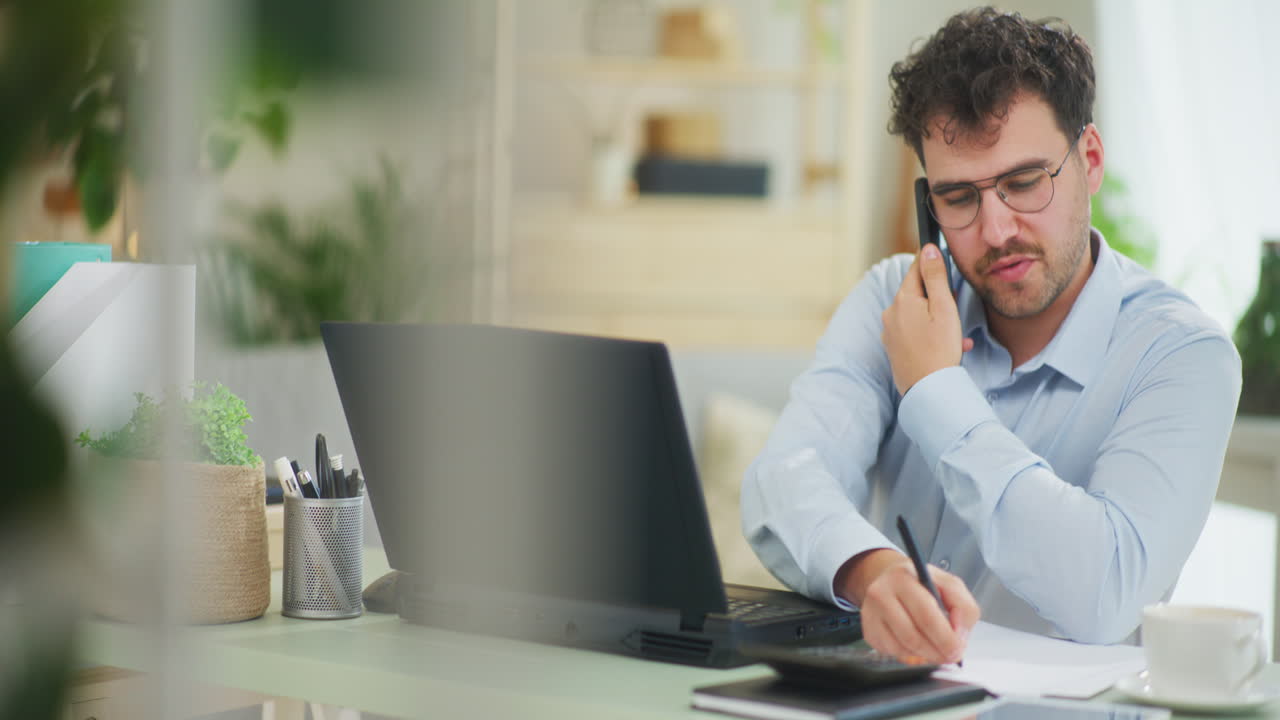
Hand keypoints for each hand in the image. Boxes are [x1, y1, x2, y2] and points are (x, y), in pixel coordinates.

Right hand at [836, 548, 979, 664]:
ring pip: (903, 648)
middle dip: (938, 652)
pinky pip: (894, 653)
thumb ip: (963, 607)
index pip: (926, 615)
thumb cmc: (923, 585)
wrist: (892, 581)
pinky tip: (918, 644)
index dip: (946, 637)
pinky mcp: (869, 631)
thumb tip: (958, 635)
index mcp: (904, 578)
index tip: (958, 647)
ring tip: (937, 648)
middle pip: (913, 636)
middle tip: (951, 655)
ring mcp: (871, 614)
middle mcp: (881, 594)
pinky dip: (911, 655)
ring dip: (926, 655)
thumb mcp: (949, 584)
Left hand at [881, 245, 972, 394]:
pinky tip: (950, 348)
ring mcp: (890, 332)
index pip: (915, 269)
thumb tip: (928, 250)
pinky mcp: (893, 348)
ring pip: (918, 315)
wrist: (928, 390)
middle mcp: (891, 313)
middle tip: (957, 308)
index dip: (931, 263)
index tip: (943, 260)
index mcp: (902, 300)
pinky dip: (931, 336)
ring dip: (938, 320)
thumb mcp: (944, 308)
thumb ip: (935, 277)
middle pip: (917, 294)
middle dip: (938, 298)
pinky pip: (914, 334)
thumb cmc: (939, 349)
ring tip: (957, 336)